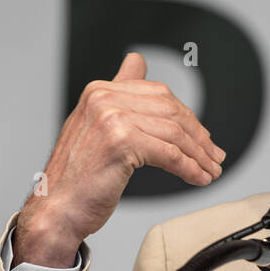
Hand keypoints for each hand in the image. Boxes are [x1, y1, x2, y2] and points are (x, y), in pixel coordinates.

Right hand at [13, 53, 225, 267]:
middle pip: (171, 111)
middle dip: (198, 137)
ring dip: (198, 155)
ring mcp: (111, 117)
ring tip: (210, 171)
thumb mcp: (97, 124)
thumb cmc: (79, 176)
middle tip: (214, 157)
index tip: (203, 139)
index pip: (160, 94)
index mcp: (100, 90)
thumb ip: (119, 92)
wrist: (55, 210)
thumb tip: (137, 60)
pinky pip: (169, 154)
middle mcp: (103, 98)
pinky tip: (198, 178)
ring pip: (174, 133)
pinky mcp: (120, 142)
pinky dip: (189, 168)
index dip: (187, 118)